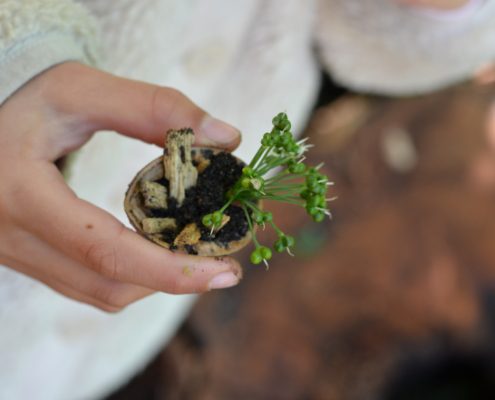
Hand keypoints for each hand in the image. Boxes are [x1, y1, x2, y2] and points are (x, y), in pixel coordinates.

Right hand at [0, 62, 241, 311]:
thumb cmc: (27, 103)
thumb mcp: (82, 91)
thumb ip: (154, 107)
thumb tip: (227, 137)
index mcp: (19, 192)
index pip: (103, 249)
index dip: (169, 268)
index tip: (225, 270)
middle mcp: (10, 237)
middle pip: (107, 283)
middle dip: (174, 280)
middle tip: (225, 268)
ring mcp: (15, 256)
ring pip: (101, 293)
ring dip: (155, 281)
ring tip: (196, 255)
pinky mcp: (29, 260)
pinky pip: (88, 286)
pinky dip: (132, 277)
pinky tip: (158, 255)